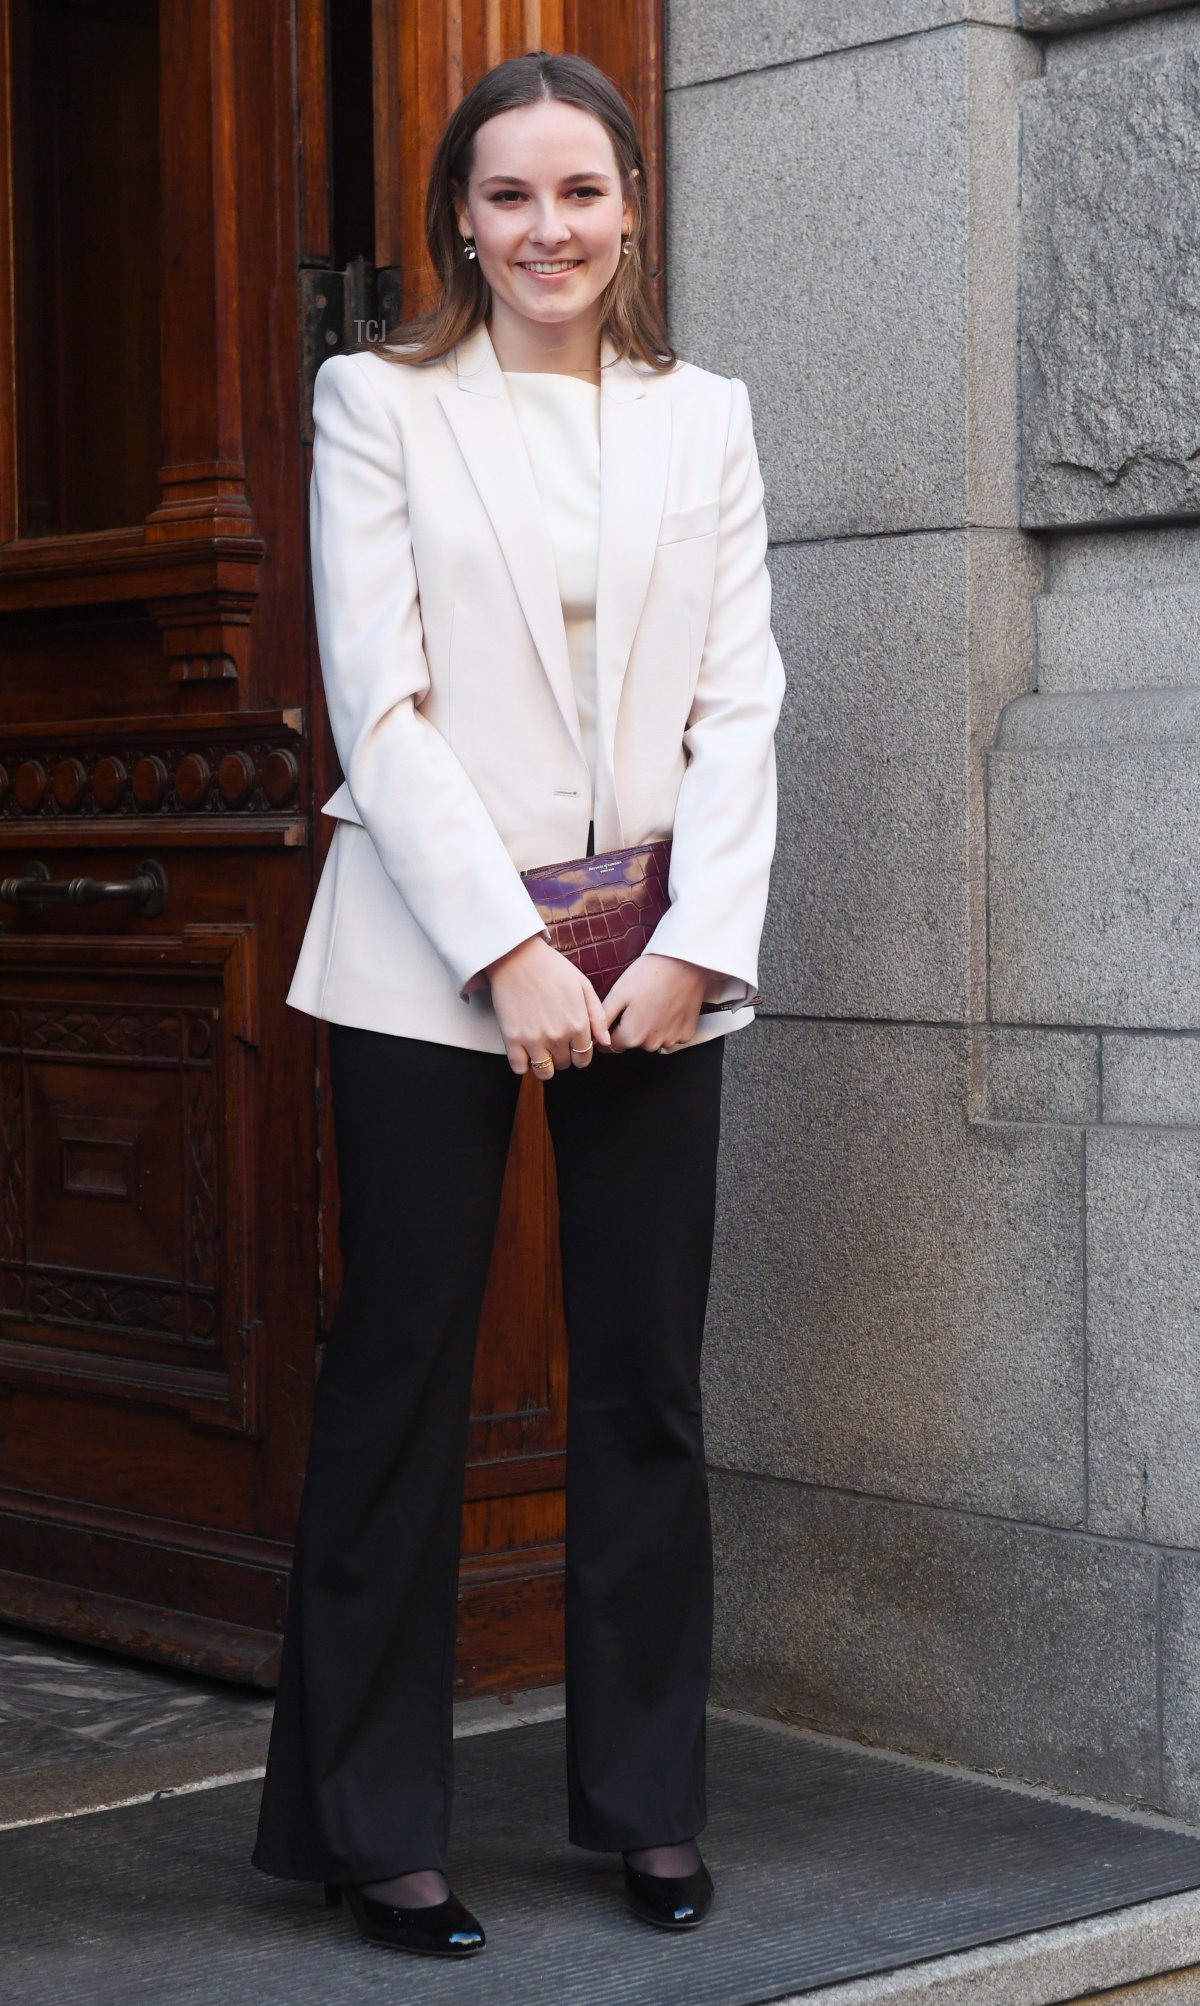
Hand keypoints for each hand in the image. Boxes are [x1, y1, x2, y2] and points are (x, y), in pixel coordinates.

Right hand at [485, 936, 611, 1076]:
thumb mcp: (583, 986)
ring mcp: (533, 1039)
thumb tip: (605, 1042)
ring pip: (544, 1072)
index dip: (579, 1054)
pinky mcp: (512, 1038)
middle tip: (555, 1040)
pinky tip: (524, 1050)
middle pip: (564, 1064)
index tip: (572, 1045)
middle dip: (563, 1056)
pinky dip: (523, 1064)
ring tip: (540, 1049)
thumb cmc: (552, 968)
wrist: (517, 956)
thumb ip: (597, 1016)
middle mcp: (557, 1036)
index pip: (584, 1058)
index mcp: (578, 1024)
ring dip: (545, 1064)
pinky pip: (519, 1068)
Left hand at [601, 953, 709, 1053]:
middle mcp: (652, 1044)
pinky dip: (667, 1026)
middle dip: (631, 1028)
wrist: (684, 963)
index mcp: (632, 1036)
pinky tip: (667, 1007)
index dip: (610, 1030)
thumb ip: (603, 1020)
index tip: (617, 1015)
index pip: (611, 1046)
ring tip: (653, 1003)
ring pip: (652, 1040)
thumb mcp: (618, 993)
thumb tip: (595, 1038)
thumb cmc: (650, 974)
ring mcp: (671, 1041)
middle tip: (637, 1003)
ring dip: (649, 1028)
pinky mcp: (686, 1034)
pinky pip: (670, 1035)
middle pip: (633, 1043)